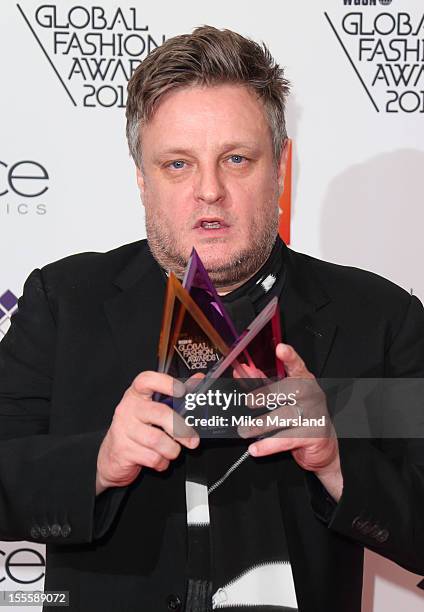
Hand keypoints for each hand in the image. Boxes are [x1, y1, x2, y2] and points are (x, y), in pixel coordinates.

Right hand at [96, 371, 198, 494]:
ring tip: (172, 451)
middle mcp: (128, 408)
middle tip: (193, 439)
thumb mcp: (154, 408)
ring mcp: (124, 429)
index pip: (147, 380)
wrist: (112, 455)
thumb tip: (198, 379)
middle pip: (160, 413)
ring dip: (172, 449)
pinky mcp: (123, 450)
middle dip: (181, 429)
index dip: (166, 383)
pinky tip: (160, 459)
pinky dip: (162, 462)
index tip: (183, 391)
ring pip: (157, 440)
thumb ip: (175, 395)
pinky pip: (151, 457)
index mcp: (137, 394)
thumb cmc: (138, 427)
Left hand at [238, 343, 342, 500]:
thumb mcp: (284, 397)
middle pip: (289, 390)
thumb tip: (243, 371)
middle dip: (265, 394)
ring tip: (244, 429)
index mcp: (304, 381)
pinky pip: (286, 439)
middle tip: (248, 402)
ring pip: (284, 416)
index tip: (281, 349)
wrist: (323, 445)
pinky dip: (268, 445)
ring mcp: (314, 416)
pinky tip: (255, 449)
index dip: (290, 357)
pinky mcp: (313, 436)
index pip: (297, 366)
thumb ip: (263, 383)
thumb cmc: (301, 415)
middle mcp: (312, 395)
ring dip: (260, 424)